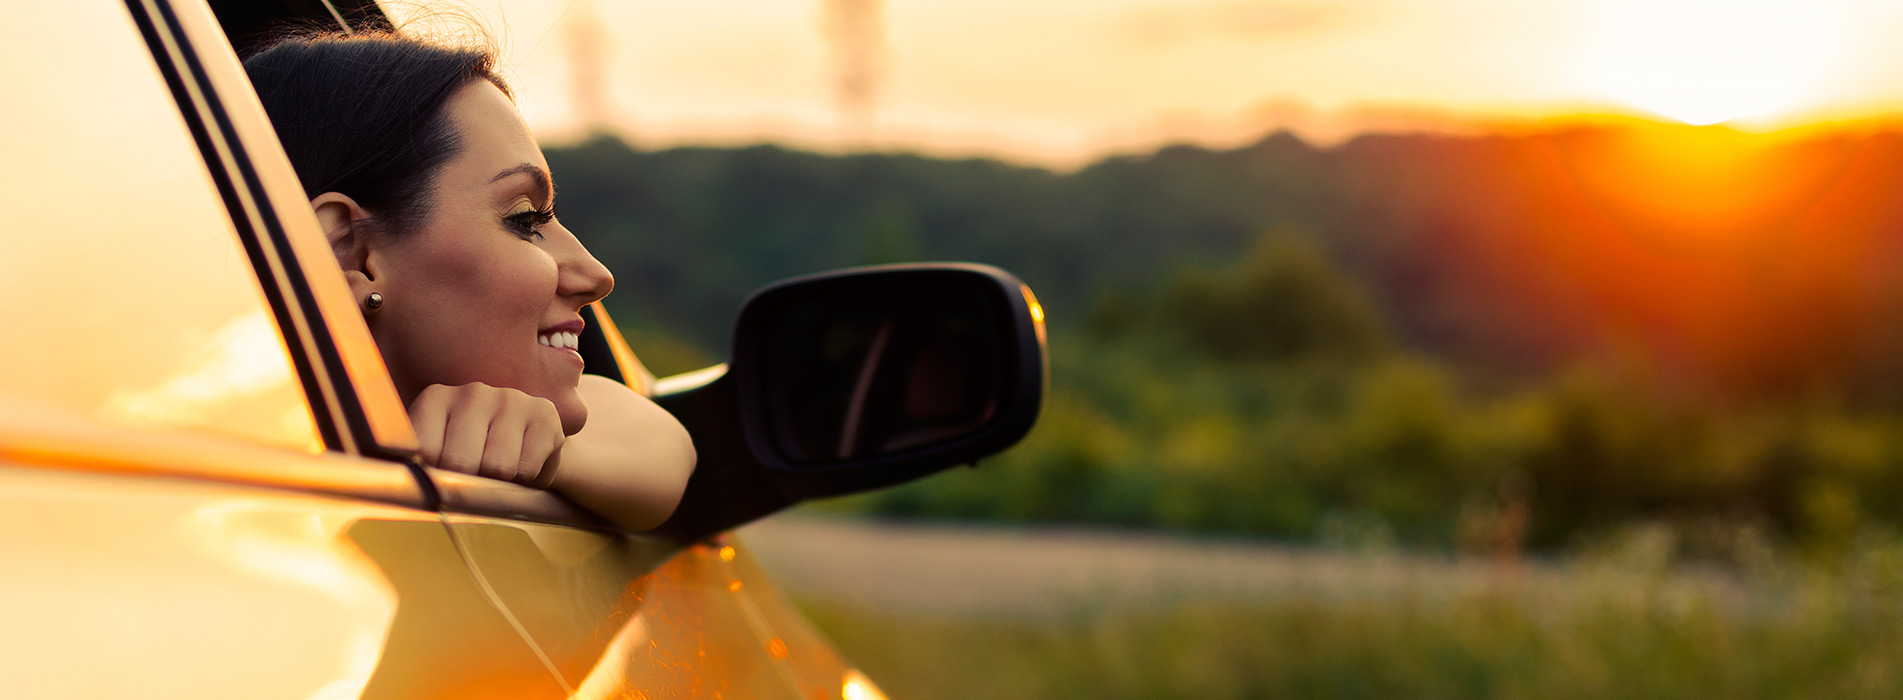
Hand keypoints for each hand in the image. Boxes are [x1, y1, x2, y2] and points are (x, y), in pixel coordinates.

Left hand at [408, 382, 564, 485]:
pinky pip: (528, 468)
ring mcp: (511, 399)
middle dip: (468, 481)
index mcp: (436, 398)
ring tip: (501, 471)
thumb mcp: (437, 454)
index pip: (422, 450)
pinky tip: (524, 463)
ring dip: (500, 482)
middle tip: (475, 476)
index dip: (433, 476)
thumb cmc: (474, 456)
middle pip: (459, 462)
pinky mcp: (543, 414)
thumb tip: (413, 489)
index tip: (442, 476)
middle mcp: (472, 392)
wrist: (529, 447)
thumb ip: (420, 463)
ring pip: (497, 466)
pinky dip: (527, 479)